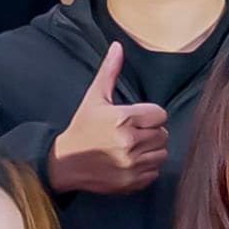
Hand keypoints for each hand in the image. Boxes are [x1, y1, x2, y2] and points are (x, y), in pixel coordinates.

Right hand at [47, 42, 166, 197]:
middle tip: (132, 133)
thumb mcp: (94, 98)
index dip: (150, 115)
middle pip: (163, 134)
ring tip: (132, 147)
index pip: (160, 114)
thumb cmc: (82, 127)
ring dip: (151, 150)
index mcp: (123, 118)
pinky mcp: (131, 182)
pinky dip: (146, 168)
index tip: (136, 118)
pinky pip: (154, 172)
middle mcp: (129, 142)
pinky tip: (130, 161)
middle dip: (151, 132)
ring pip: (161, 153)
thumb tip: (118, 46)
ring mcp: (131, 164)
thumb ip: (109, 71)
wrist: (65, 163)